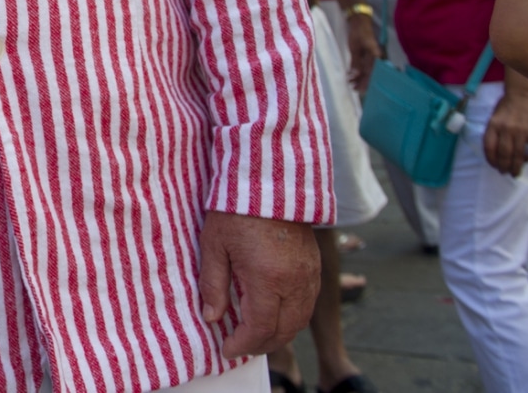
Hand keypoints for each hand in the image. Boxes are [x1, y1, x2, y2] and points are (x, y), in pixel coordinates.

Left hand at [197, 210, 318, 359]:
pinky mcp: (315, 268)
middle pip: (284, 331)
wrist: (270, 180)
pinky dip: (292, 318)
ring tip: (255, 335)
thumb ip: (213, 284)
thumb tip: (212, 317)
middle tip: (239, 346)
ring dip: (279, 335)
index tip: (227, 348)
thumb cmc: (236, 209)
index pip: (260, 328)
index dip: (243, 344)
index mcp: (268, 277)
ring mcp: (309, 275)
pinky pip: (307, 304)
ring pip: (299, 321)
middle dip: (261, 345)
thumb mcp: (214, 245)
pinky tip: (274, 315)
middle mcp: (295, 282)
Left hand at [345, 12, 382, 91]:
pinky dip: (357, 72)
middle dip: (363, 82)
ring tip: (351, 85)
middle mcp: (375, 58)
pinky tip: (351, 77)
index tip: (362, 89)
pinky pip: (362, 66)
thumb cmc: (358, 33)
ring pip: (366, 71)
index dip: (368, 81)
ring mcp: (370, 57)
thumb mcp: (355, 47)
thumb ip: (356, 61)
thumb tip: (355, 75)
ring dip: (359, 78)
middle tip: (355, 90)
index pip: (372, 72)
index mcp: (376, 56)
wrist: (358, 22)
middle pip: (370, 73)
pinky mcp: (365, 55)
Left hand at [483, 89, 527, 176]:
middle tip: (504, 173)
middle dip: (503, 167)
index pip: (489, 147)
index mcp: (493, 125)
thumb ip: (493, 132)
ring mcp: (521, 132)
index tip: (494, 166)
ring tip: (515, 173)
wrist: (522, 94)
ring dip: (516, 167)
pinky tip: (527, 161)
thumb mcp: (493, 117)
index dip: (491, 160)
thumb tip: (495, 152)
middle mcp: (506, 130)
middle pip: (504, 154)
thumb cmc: (506, 106)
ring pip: (518, 155)